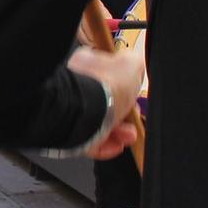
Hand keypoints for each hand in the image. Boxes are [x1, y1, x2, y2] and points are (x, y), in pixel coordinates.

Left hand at [68, 45, 144, 160]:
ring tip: (129, 134)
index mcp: (85, 64)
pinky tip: (117, 145)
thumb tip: (135, 66)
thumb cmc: (105, 85)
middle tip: (133, 115)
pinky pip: (93, 140)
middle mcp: (77, 87)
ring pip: (101, 122)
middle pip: (107, 100)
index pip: (107, 72)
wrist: (86, 110)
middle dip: (126, 111)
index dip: (125, 84)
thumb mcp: (131, 63)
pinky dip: (108, 144)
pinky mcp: (72, 132)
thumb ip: (134, 63)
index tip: (134, 91)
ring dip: (121, 131)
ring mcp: (74, 110)